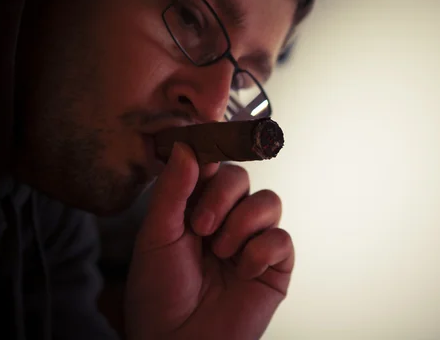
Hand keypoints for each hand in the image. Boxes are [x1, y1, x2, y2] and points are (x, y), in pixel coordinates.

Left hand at [125, 143, 293, 339]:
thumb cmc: (159, 294)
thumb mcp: (156, 235)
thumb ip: (173, 189)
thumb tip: (186, 145)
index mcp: (195, 208)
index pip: (212, 166)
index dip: (211, 157)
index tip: (203, 162)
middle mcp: (226, 219)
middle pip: (242, 177)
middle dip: (222, 197)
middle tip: (201, 228)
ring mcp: (252, 241)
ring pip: (269, 202)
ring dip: (242, 224)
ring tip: (221, 253)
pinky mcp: (275, 265)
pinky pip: (282, 238)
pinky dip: (261, 252)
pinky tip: (242, 272)